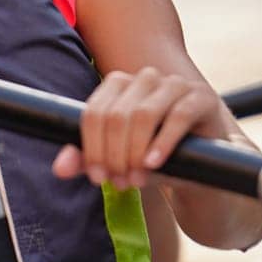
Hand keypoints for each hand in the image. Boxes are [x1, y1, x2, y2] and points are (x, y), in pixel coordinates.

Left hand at [51, 67, 226, 189]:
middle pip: (116, 115)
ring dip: (136, 152)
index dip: (91, 148)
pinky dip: (163, 142)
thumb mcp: (119, 161)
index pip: (94, 112)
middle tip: (119, 183)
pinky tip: (155, 164)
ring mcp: (174, 84)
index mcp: (118, 84)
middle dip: (114, 155)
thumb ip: (88, 160)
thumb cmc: (153, 159)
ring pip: (144, 113)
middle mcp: (144, 78)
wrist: (201, 168)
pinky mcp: (201, 97)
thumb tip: (59, 168)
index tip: (98, 178)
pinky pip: (178, 115)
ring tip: (136, 180)